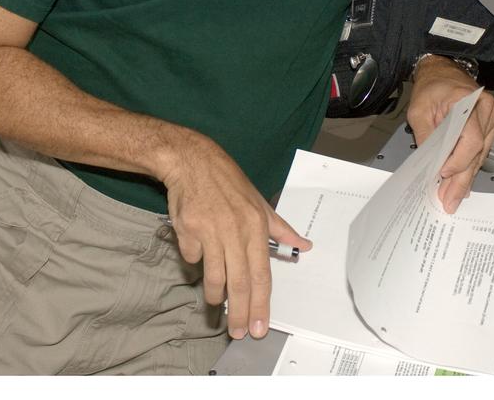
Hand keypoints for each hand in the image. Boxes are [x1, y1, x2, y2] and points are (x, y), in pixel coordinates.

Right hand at [159, 132, 311, 340]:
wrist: (192, 161)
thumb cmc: (228, 182)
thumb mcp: (259, 202)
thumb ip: (280, 228)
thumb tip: (305, 245)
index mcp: (256, 226)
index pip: (261, 274)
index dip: (260, 303)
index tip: (259, 326)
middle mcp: (235, 230)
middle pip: (239, 282)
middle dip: (239, 312)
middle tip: (237, 333)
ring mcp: (210, 230)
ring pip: (214, 275)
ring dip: (215, 295)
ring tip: (216, 306)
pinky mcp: (188, 229)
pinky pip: (192, 256)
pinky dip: (195, 259)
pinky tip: (196, 251)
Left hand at [405, 57, 493, 212]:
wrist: (443, 71)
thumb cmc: (432, 87)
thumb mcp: (419, 110)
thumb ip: (426, 135)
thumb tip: (430, 163)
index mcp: (468, 101)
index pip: (470, 139)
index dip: (458, 161)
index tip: (443, 174)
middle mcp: (486, 109)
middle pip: (476, 152)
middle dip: (461, 179)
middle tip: (449, 200)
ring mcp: (492, 117)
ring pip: (480, 155)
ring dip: (465, 177)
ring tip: (452, 196)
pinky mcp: (491, 125)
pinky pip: (482, 150)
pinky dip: (470, 166)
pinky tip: (462, 182)